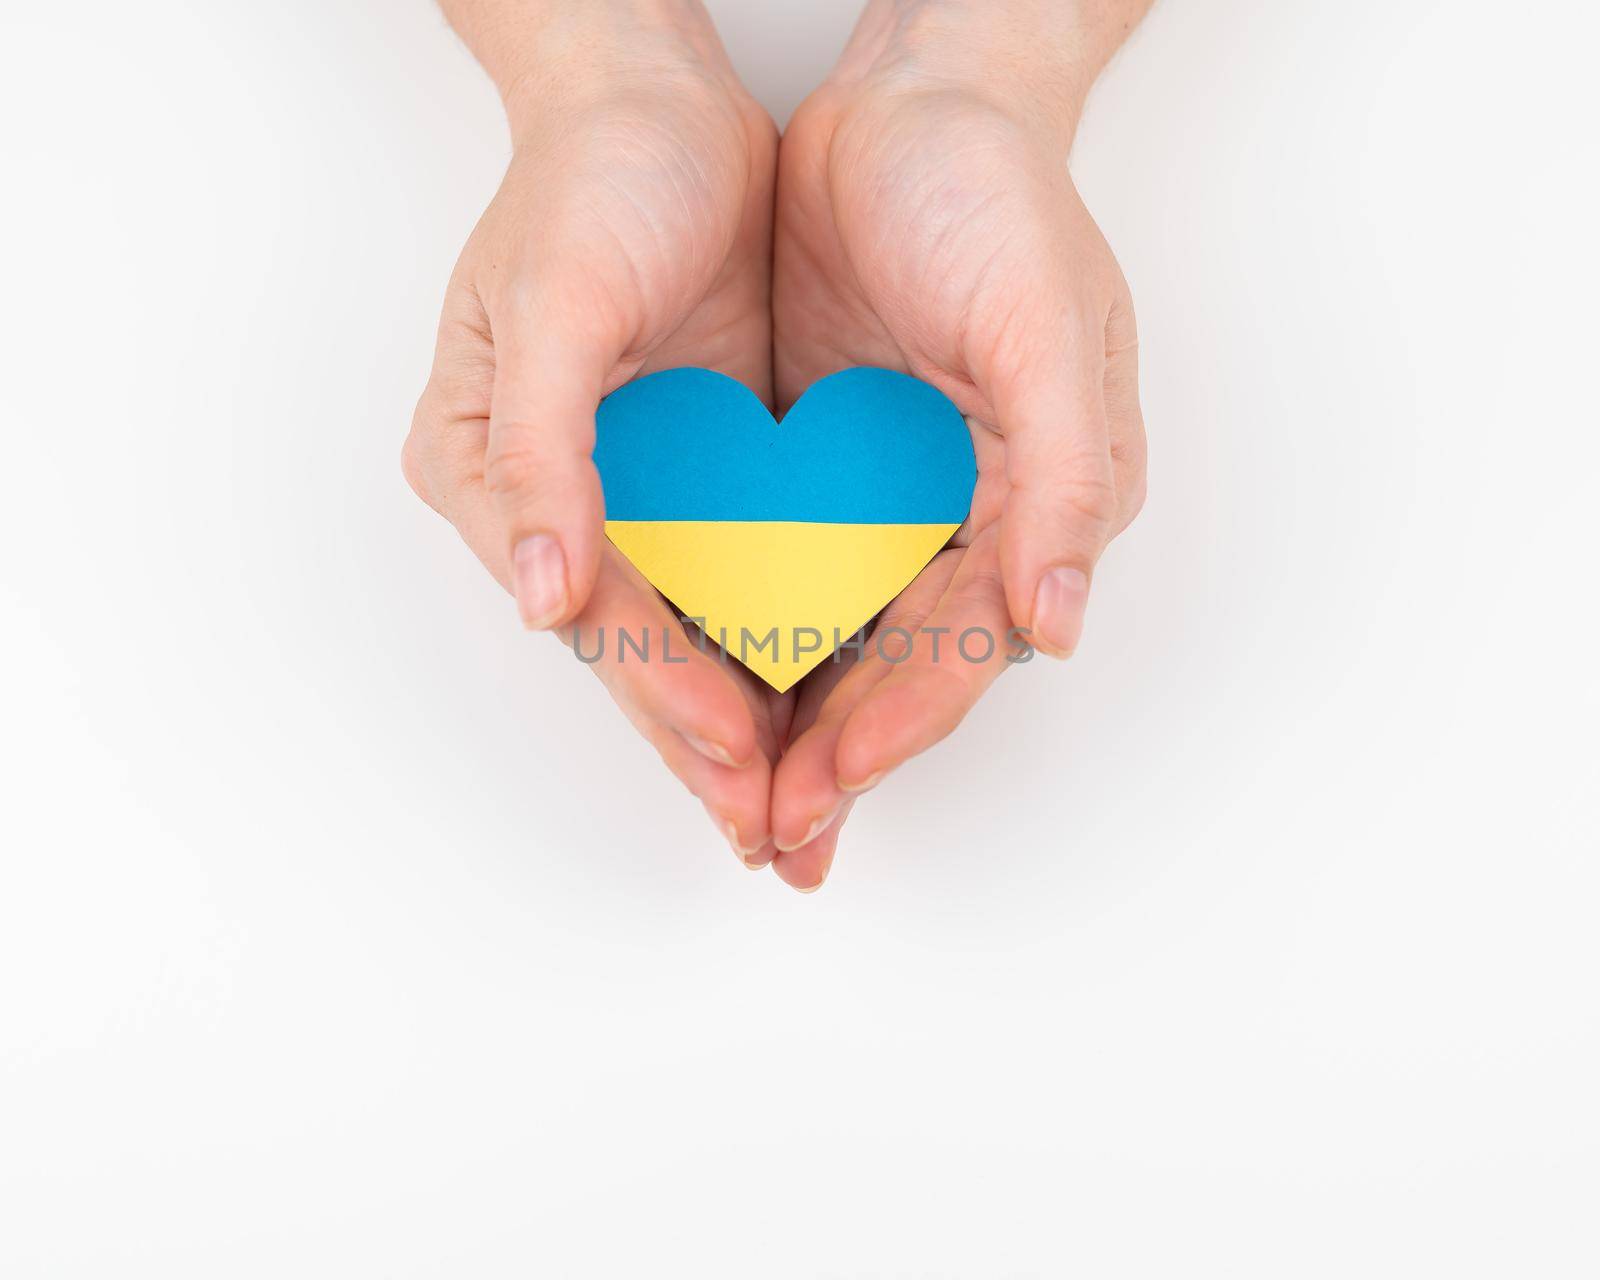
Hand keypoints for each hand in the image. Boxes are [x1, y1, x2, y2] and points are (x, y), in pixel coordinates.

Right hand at [405, 2, 806, 866]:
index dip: (664, 689)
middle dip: (714, 748)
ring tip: (812, 808)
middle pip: (646, 648)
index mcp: (492, 475)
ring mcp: (638, 492)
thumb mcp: (552, 300)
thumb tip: (537, 592)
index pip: (595, 612)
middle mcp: (562, 504)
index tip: (738, 753)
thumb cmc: (589, 180)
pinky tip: (836, 699)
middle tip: (782, 839)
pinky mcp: (705, 471)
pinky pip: (750, 577)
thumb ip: (539, 452)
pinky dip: (790, 641)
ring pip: (704, 632)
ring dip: (758, 720)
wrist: (658, 105)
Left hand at [767, 1, 1148, 888]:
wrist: (911, 102)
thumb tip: (1058, 627)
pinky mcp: (825, 465)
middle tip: (767, 833)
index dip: (897, 725)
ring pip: (834, 635)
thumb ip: (1059, 478)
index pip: (964, 645)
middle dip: (835, 752)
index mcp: (1039, 502)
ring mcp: (892, 495)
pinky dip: (747, 628)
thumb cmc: (998, 196)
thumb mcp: (1047, 324)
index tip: (822, 786)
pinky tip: (702, 680)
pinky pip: (782, 566)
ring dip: (788, 718)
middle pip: (896, 665)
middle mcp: (969, 517)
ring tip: (732, 795)